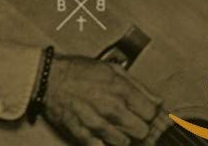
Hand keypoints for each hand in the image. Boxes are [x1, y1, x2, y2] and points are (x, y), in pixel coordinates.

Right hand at [43, 55, 159, 144]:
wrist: (49, 78)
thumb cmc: (79, 70)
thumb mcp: (111, 68)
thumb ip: (137, 85)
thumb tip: (158, 100)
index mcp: (120, 88)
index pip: (151, 113)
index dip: (148, 113)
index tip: (142, 111)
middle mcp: (111, 107)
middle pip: (141, 131)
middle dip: (137, 126)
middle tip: (129, 119)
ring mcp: (96, 123)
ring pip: (124, 143)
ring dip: (121, 136)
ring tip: (113, 124)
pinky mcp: (82, 134)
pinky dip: (104, 143)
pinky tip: (101, 133)